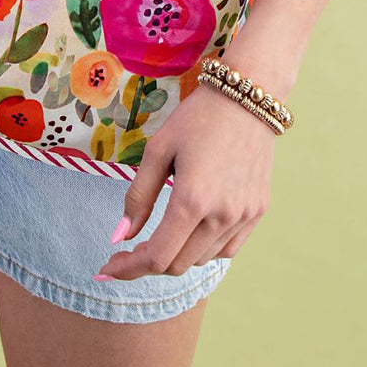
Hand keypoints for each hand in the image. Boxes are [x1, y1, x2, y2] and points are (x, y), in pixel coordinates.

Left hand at [93, 80, 275, 280]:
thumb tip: (122, 236)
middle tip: (131, 246)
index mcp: (192, 200)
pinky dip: (205, 248)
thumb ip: (138, 196)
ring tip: (164, 230)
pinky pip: (227, 249)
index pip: (157, 257)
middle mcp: (222, 216)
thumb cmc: (198, 117)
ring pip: (202, 260)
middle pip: (178, 265)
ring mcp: (244, 216)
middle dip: (149, 261)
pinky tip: (194, 229)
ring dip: (178, 254)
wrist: (248, 97)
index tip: (108, 267)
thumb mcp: (158, 149)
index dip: (129, 269)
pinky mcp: (258, 211)